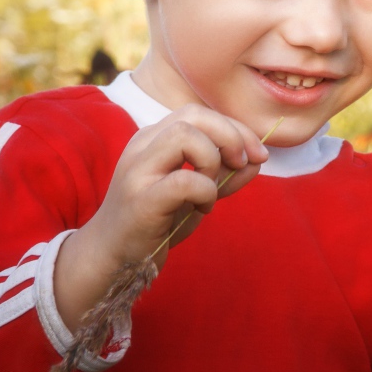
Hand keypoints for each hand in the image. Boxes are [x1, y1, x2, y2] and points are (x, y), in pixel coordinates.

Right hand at [55, 104, 267, 329]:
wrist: (112, 257)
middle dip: (230, 135)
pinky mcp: (141, 200)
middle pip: (193, 115)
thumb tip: (258, 160)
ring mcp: (138, 171)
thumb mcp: (196, 193)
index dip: (235, 128)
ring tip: (211, 189)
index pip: (199, 114)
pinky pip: (185, 181)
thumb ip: (225, 175)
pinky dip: (206, 191)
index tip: (258, 153)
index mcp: (153, 139)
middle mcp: (143, 147)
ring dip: (212, 161)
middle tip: (243, 163)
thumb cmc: (155, 221)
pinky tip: (202, 208)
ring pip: (185, 137)